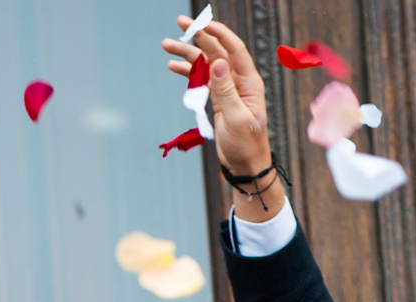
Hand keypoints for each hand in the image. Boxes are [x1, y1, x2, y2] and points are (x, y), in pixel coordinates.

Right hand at [162, 18, 280, 215]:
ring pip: (205, 64)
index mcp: (249, 83)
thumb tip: (217, 62)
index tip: (202, 24)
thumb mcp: (236, 118)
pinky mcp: (217, 99)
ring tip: (167, 45)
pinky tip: (172, 66)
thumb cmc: (246, 145)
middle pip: (217, 51)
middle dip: (198, 36)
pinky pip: (201, 80)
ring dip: (187, 54)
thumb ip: (226, 90)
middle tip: (180, 22)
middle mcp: (238, 81)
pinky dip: (187, 73)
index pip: (234, 50)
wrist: (245, 165)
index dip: (218, 34)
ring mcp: (227, 89)